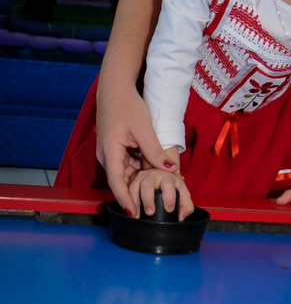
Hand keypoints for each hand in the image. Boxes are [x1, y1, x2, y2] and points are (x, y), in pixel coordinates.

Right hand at [96, 80, 178, 216]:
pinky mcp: (116, 148)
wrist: (116, 88)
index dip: (126, 200)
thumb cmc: (127, 106)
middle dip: (138, 192)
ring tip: (160, 188)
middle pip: (123, 180)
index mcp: (110, 153)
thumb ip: (155, 151)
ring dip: (141, 178)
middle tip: (156, 204)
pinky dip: (140, 167)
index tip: (134, 214)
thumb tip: (171, 170)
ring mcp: (111, 152)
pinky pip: (129, 163)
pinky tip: (155, 170)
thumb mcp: (144, 129)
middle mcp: (107, 156)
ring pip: (127, 172)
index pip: (117, 183)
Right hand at [128, 155, 194, 220]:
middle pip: (147, 185)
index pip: (169, 185)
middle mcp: (152, 175)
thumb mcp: (182, 192)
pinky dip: (124, 200)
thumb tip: (180, 217)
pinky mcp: (129, 180)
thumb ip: (186, 205)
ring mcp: (139, 176)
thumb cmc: (172, 185)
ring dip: (132, 202)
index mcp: (168, 177)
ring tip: (134, 216)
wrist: (161, 171)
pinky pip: (123, 189)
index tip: (169, 209)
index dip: (168, 198)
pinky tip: (127, 211)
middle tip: (150, 213)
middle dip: (148, 199)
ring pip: (132, 187)